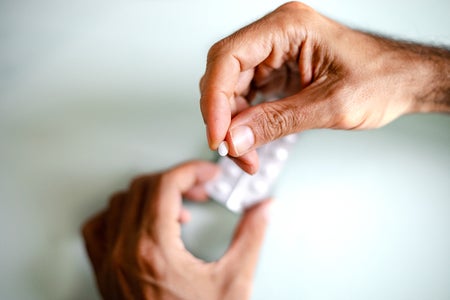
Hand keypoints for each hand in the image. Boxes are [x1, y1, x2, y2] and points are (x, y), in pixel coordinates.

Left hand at [82, 161, 270, 299]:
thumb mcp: (233, 283)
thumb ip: (250, 238)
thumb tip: (263, 209)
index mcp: (156, 250)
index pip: (165, 185)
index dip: (190, 171)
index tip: (206, 173)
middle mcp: (126, 252)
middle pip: (143, 187)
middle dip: (176, 181)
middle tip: (199, 191)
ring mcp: (111, 263)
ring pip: (119, 202)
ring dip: (149, 196)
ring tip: (174, 210)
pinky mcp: (105, 273)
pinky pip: (98, 228)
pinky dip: (118, 215)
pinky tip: (140, 223)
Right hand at [200, 1, 449, 173]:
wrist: (403, 81)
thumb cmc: (382, 79)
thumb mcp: (329, 105)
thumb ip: (278, 122)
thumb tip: (235, 138)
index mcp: (288, 27)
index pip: (229, 57)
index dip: (215, 99)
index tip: (218, 134)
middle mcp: (276, 36)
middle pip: (224, 74)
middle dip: (223, 117)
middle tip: (231, 150)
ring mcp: (275, 54)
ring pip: (231, 89)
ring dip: (232, 124)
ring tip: (245, 153)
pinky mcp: (278, 71)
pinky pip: (247, 97)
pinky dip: (245, 122)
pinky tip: (250, 140)